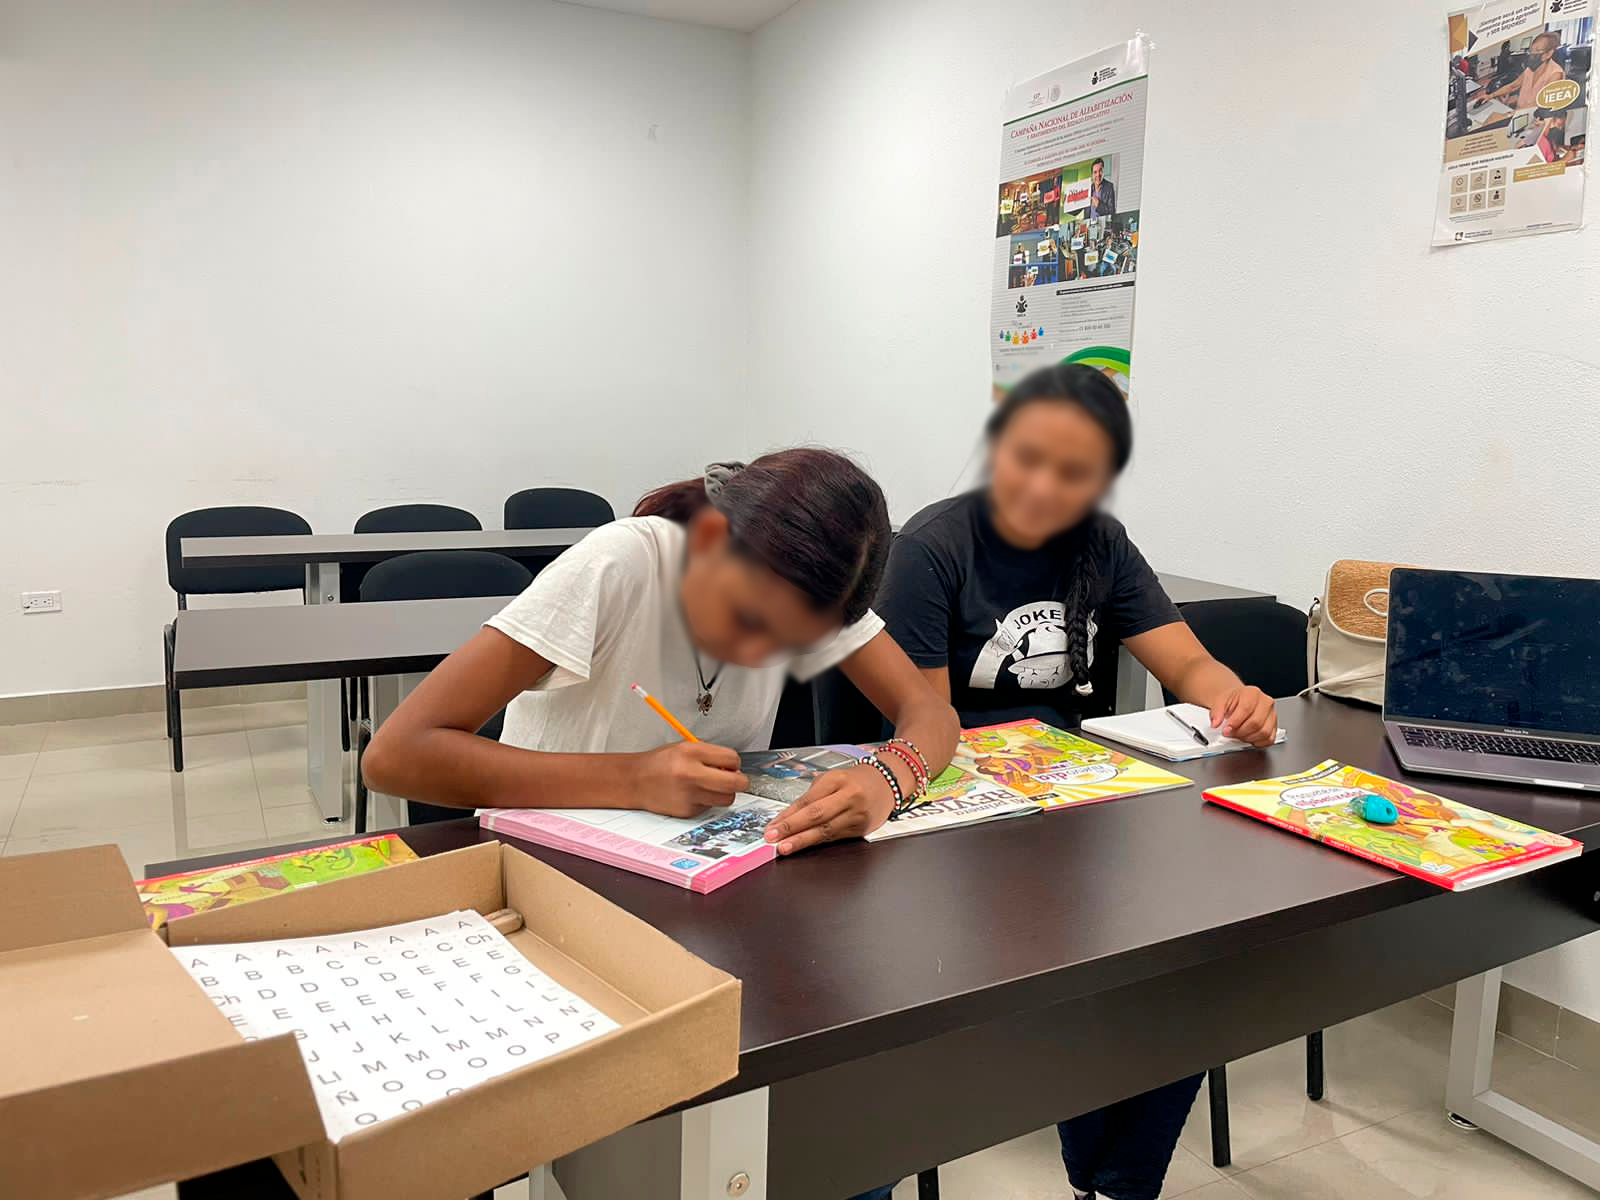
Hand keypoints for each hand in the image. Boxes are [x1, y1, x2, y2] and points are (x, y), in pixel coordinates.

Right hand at [636, 742, 748, 817]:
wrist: (635, 781)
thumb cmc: (660, 763)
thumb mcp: (685, 747)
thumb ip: (710, 755)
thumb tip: (733, 767)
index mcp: (691, 752)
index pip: (732, 758)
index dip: (735, 762)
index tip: (731, 765)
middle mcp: (691, 773)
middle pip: (735, 783)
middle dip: (741, 781)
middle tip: (736, 780)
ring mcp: (689, 794)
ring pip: (727, 798)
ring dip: (725, 793)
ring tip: (712, 786)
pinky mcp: (687, 811)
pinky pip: (710, 807)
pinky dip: (707, 801)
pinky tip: (692, 794)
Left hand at [764, 763, 896, 855]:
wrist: (887, 782)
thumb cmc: (855, 780)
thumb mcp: (832, 779)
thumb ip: (811, 796)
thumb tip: (786, 818)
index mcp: (838, 780)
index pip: (808, 800)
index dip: (788, 815)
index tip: (772, 825)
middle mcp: (849, 797)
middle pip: (817, 815)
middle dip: (792, 828)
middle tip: (773, 838)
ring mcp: (857, 815)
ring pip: (826, 831)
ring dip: (802, 841)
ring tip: (785, 848)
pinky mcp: (861, 829)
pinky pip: (835, 838)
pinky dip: (817, 843)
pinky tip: (805, 846)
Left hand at [1209, 686, 1277, 746]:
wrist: (1238, 701)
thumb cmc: (1232, 700)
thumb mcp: (1220, 701)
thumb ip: (1216, 712)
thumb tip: (1215, 724)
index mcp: (1252, 693)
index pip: (1246, 709)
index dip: (1235, 722)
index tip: (1226, 730)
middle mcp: (1266, 702)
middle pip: (1256, 722)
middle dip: (1240, 732)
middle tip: (1230, 734)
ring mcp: (1272, 714)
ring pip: (1264, 732)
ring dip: (1248, 738)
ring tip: (1238, 735)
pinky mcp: (1274, 726)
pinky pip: (1269, 739)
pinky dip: (1258, 742)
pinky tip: (1248, 737)